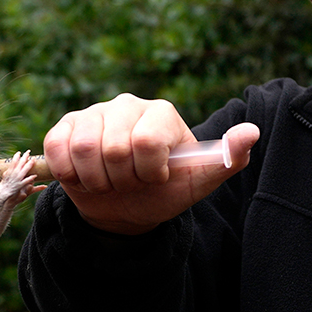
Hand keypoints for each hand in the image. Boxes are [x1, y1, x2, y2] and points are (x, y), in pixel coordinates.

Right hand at [43, 94, 259, 234]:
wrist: (124, 207)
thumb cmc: (165, 191)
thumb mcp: (199, 182)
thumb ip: (227, 158)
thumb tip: (253, 131)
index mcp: (162, 113)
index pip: (146, 143)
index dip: (148, 172)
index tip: (155, 178)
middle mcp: (127, 105)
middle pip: (113, 149)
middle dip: (123, 180)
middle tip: (130, 182)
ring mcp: (94, 113)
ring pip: (83, 150)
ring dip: (97, 180)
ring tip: (110, 181)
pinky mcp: (65, 125)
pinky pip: (58, 148)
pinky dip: (70, 173)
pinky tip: (84, 176)